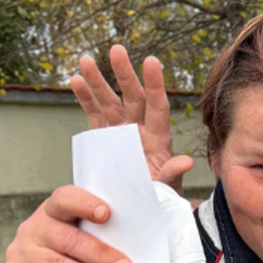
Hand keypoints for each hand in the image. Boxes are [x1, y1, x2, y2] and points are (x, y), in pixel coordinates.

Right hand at [2, 187, 134, 262]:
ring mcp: (22, 257)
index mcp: (52, 213)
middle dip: (100, 254)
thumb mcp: (83, 242)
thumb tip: (140, 240)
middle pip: (67, 239)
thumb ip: (103, 234)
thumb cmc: (73, 260)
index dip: (85, 204)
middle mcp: (33, 231)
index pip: (64, 199)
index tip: (107, 214)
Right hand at [70, 45, 194, 194]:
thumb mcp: (167, 190)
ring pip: (109, 101)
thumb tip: (186, 161)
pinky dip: (84, 98)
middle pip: (132, 97)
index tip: (151, 61)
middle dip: (124, 73)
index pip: (158, 106)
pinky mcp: (103, 139)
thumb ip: (173, 174)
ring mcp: (120, 132)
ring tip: (85, 60)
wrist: (137, 212)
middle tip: (117, 49)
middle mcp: (140, 130)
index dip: (155, 84)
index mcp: (158, 138)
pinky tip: (76, 80)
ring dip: (98, 81)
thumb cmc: (158, 200)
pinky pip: (93, 115)